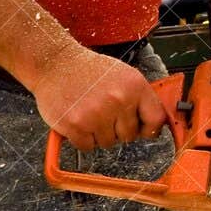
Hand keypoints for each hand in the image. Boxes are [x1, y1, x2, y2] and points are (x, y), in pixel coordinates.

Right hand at [31, 46, 170, 151]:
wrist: (55, 64)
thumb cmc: (89, 71)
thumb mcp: (124, 76)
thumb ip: (140, 98)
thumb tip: (154, 124)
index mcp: (135, 87)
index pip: (155, 119)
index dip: (149, 129)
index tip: (143, 130)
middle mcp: (118, 100)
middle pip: (129, 135)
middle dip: (118, 129)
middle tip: (105, 114)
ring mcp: (96, 114)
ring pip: (108, 143)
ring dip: (99, 134)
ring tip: (90, 114)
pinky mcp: (75, 125)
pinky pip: (87, 147)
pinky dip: (82, 138)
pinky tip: (78, 120)